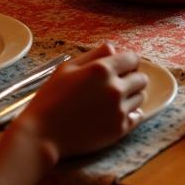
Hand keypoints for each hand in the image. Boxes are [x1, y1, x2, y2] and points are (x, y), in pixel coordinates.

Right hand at [19, 43, 147, 159]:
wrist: (43, 134)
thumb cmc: (51, 97)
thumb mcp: (68, 67)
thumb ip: (93, 55)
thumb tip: (113, 50)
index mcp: (102, 69)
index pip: (133, 59)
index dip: (128, 62)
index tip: (120, 68)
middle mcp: (115, 88)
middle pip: (141, 78)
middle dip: (132, 78)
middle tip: (116, 84)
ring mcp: (119, 110)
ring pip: (140, 97)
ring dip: (131, 96)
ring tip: (112, 101)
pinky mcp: (119, 130)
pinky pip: (137, 117)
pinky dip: (130, 114)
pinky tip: (116, 113)